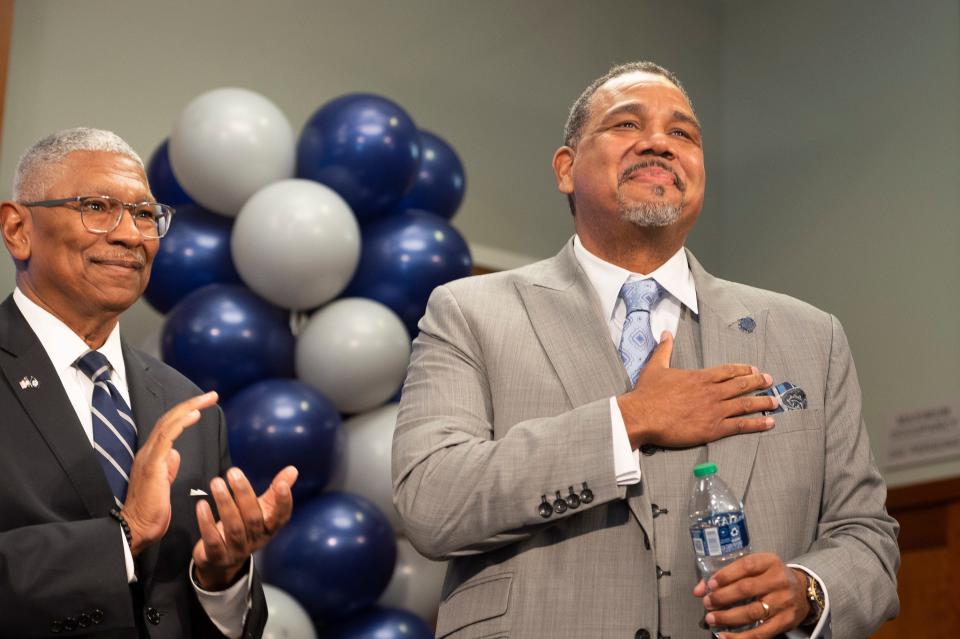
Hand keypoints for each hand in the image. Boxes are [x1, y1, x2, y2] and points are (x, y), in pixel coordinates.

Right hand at [122, 391, 219, 555]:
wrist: (135, 529)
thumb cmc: (150, 512)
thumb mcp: (163, 485)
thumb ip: (167, 468)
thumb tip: (175, 453)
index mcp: (151, 456)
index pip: (168, 426)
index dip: (185, 413)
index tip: (204, 404)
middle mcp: (148, 452)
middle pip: (169, 419)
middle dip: (191, 403)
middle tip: (211, 395)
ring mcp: (149, 456)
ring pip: (169, 423)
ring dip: (189, 407)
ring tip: (207, 399)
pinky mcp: (153, 465)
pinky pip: (167, 437)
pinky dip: (181, 423)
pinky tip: (195, 414)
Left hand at [192, 465, 298, 590]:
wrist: (221, 562)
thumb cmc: (244, 528)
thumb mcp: (261, 511)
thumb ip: (274, 491)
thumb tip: (292, 469)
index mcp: (269, 529)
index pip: (281, 518)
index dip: (283, 503)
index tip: (282, 485)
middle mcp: (255, 541)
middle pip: (253, 518)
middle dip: (244, 494)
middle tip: (233, 473)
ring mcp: (236, 551)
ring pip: (233, 528)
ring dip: (225, 503)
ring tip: (216, 482)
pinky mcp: (217, 557)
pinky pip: (213, 540)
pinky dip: (206, 522)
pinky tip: (201, 505)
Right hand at [617, 332, 777, 447]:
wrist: (642, 416)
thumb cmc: (648, 394)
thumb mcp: (655, 366)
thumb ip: (664, 350)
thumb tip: (665, 333)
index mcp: (700, 377)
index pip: (728, 371)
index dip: (743, 369)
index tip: (754, 369)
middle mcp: (712, 392)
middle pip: (741, 385)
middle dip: (758, 382)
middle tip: (770, 381)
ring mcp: (715, 410)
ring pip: (746, 404)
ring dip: (763, 402)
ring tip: (775, 402)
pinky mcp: (713, 428)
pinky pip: (741, 425)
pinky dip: (757, 424)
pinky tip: (769, 423)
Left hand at [693, 553, 809, 637]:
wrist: (802, 591)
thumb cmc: (770, 577)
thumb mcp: (754, 568)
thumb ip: (726, 575)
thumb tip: (698, 589)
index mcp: (770, 562)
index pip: (746, 566)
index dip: (726, 575)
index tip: (710, 584)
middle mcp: (779, 580)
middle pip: (746, 589)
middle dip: (722, 597)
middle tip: (707, 603)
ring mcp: (784, 602)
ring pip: (752, 612)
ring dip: (728, 617)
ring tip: (712, 619)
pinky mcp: (786, 622)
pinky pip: (761, 633)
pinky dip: (741, 637)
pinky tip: (725, 637)